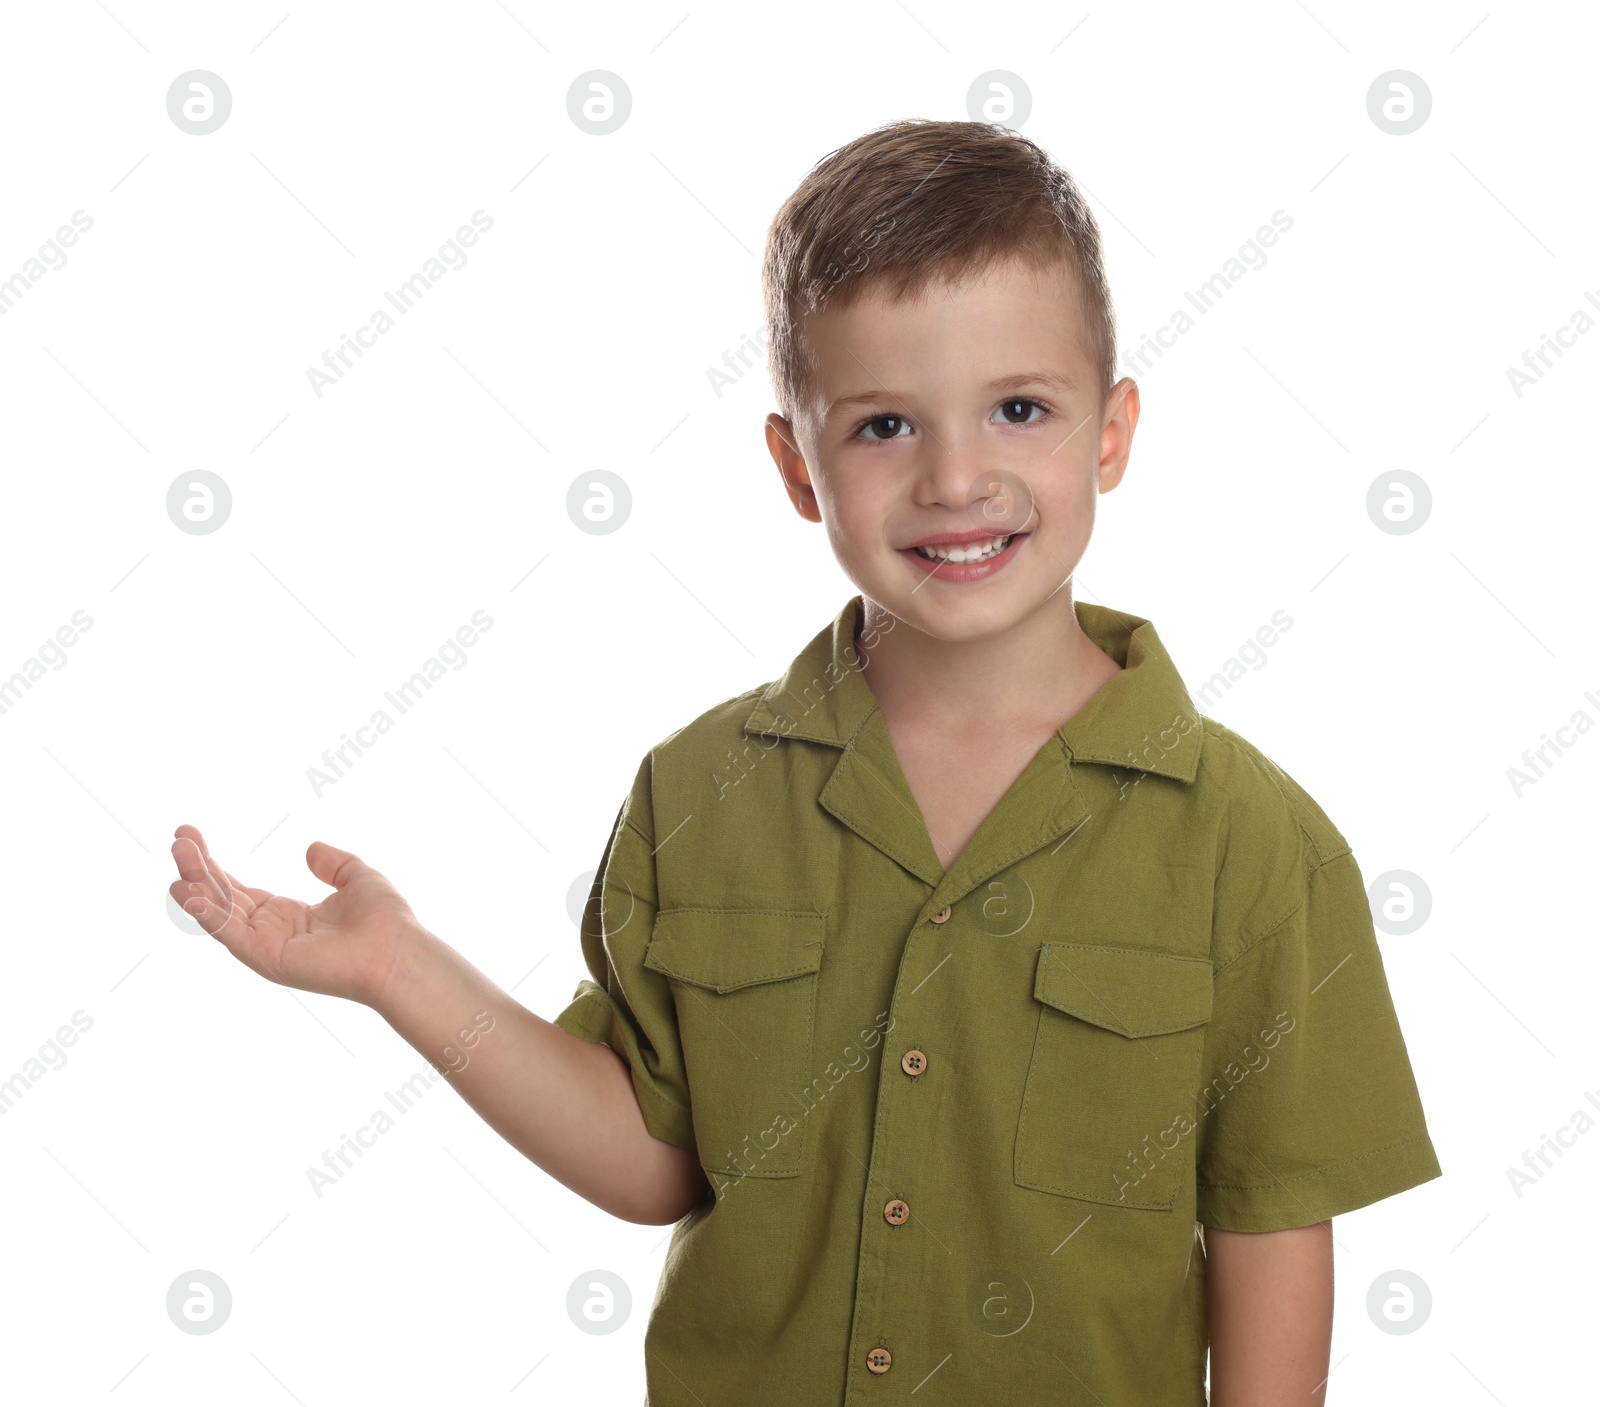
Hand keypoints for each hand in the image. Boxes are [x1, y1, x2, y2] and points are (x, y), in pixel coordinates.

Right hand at [169, 824, 425, 1006]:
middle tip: (178, 838)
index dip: (213, 866)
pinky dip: (206, 914)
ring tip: (177, 857)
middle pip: (221, 898)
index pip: (238, 890)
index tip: (191, 836)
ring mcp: (265, 947)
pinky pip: (229, 934)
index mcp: (287, 916)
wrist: (400, 951)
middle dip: (197, 869)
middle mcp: (270, 933)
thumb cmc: (388, 922)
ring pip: (219, 913)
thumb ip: (334, 863)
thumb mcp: (358, 878)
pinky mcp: (267, 958)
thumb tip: (310, 849)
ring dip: (195, 885)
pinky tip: (187, 892)